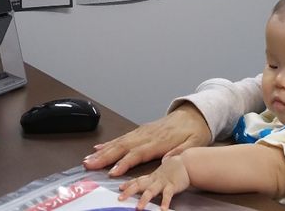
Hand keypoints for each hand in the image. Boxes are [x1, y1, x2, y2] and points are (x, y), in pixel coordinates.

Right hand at [83, 102, 210, 175]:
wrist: (195, 113)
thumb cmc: (195, 130)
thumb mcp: (196, 142)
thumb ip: (181, 151)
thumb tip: (166, 160)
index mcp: (160, 140)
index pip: (138, 153)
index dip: (124, 163)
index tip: (113, 172)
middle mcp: (148, 135)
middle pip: (123, 147)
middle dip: (104, 157)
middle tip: (89, 165)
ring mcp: (143, 132)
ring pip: (119, 142)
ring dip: (102, 151)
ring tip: (88, 159)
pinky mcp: (141, 130)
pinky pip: (122, 137)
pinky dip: (109, 143)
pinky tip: (98, 148)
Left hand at [118, 155, 189, 209]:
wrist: (188, 163)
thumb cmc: (175, 168)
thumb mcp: (162, 173)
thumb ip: (154, 177)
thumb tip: (147, 179)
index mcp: (152, 177)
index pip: (138, 180)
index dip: (128, 184)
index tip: (120, 188)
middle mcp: (155, 180)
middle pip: (139, 185)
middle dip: (129, 191)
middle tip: (120, 198)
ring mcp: (163, 183)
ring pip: (151, 191)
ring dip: (144, 199)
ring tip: (139, 208)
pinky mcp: (172, 186)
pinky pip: (168, 195)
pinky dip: (165, 203)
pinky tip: (162, 210)